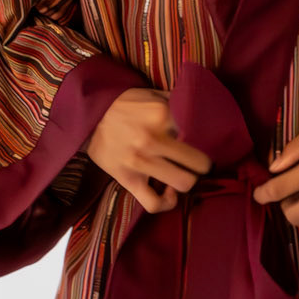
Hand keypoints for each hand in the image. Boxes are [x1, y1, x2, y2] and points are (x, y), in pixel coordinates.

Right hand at [85, 89, 211, 215]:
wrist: (89, 115)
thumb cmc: (126, 105)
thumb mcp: (154, 94)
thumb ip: (178, 102)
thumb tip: (204, 110)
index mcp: (162, 115)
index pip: (202, 134)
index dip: (209, 140)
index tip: (207, 143)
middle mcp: (153, 139)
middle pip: (199, 163)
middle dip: (203, 164)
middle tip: (199, 162)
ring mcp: (140, 162)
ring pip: (184, 183)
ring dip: (188, 181)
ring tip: (184, 174)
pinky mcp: (127, 179)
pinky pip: (154, 203)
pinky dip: (166, 203)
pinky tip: (169, 192)